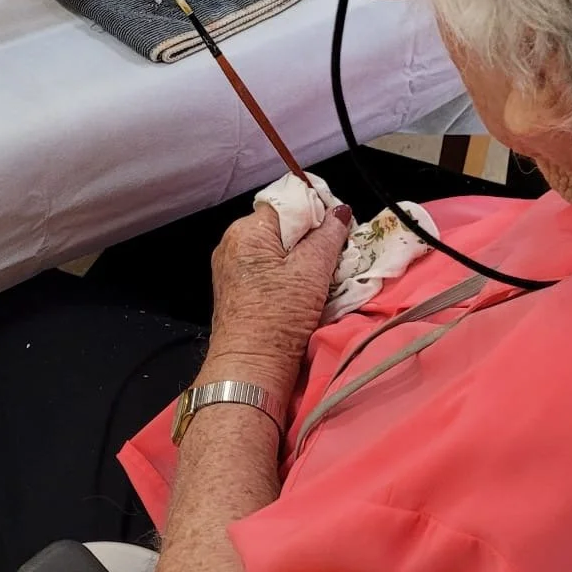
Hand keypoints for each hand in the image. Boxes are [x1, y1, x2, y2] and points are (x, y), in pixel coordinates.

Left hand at [206, 201, 353, 390]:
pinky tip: (304, 293)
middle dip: (310, 238)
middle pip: (281, 226)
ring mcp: (231, 268)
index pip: (288, 202)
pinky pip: (266, 270)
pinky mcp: (236, 290)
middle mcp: (232, 243)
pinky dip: (287, 276)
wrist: (249, 369)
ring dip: (301, 260)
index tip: (339, 230)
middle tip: (335, 258)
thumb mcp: (311, 273)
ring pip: (275, 250)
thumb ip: (328, 236)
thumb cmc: (278, 318)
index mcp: (246, 230)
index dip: (316, 211)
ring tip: (322, 278)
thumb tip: (340, 210)